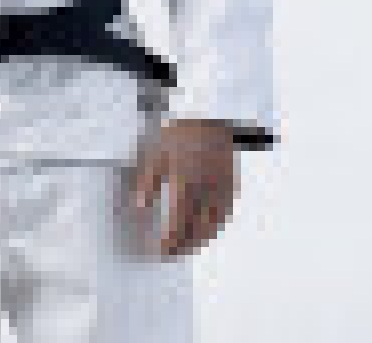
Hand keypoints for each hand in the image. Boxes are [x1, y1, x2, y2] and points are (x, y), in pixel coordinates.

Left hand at [128, 119, 237, 258]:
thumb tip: (140, 207)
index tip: (158, 250)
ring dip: (197, 241)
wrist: (213, 115)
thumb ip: (147, 181)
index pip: (178, 223)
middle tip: (169, 254)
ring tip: (183, 247)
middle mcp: (207, 191)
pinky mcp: (231, 188)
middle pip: (196, 231)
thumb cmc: (180, 133)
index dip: (169, 242)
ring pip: (212, 227)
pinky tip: (202, 230)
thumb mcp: (157, 151)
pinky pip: (222, 216)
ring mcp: (222, 191)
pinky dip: (211, 228)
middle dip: (182, 246)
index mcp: (186, 182)